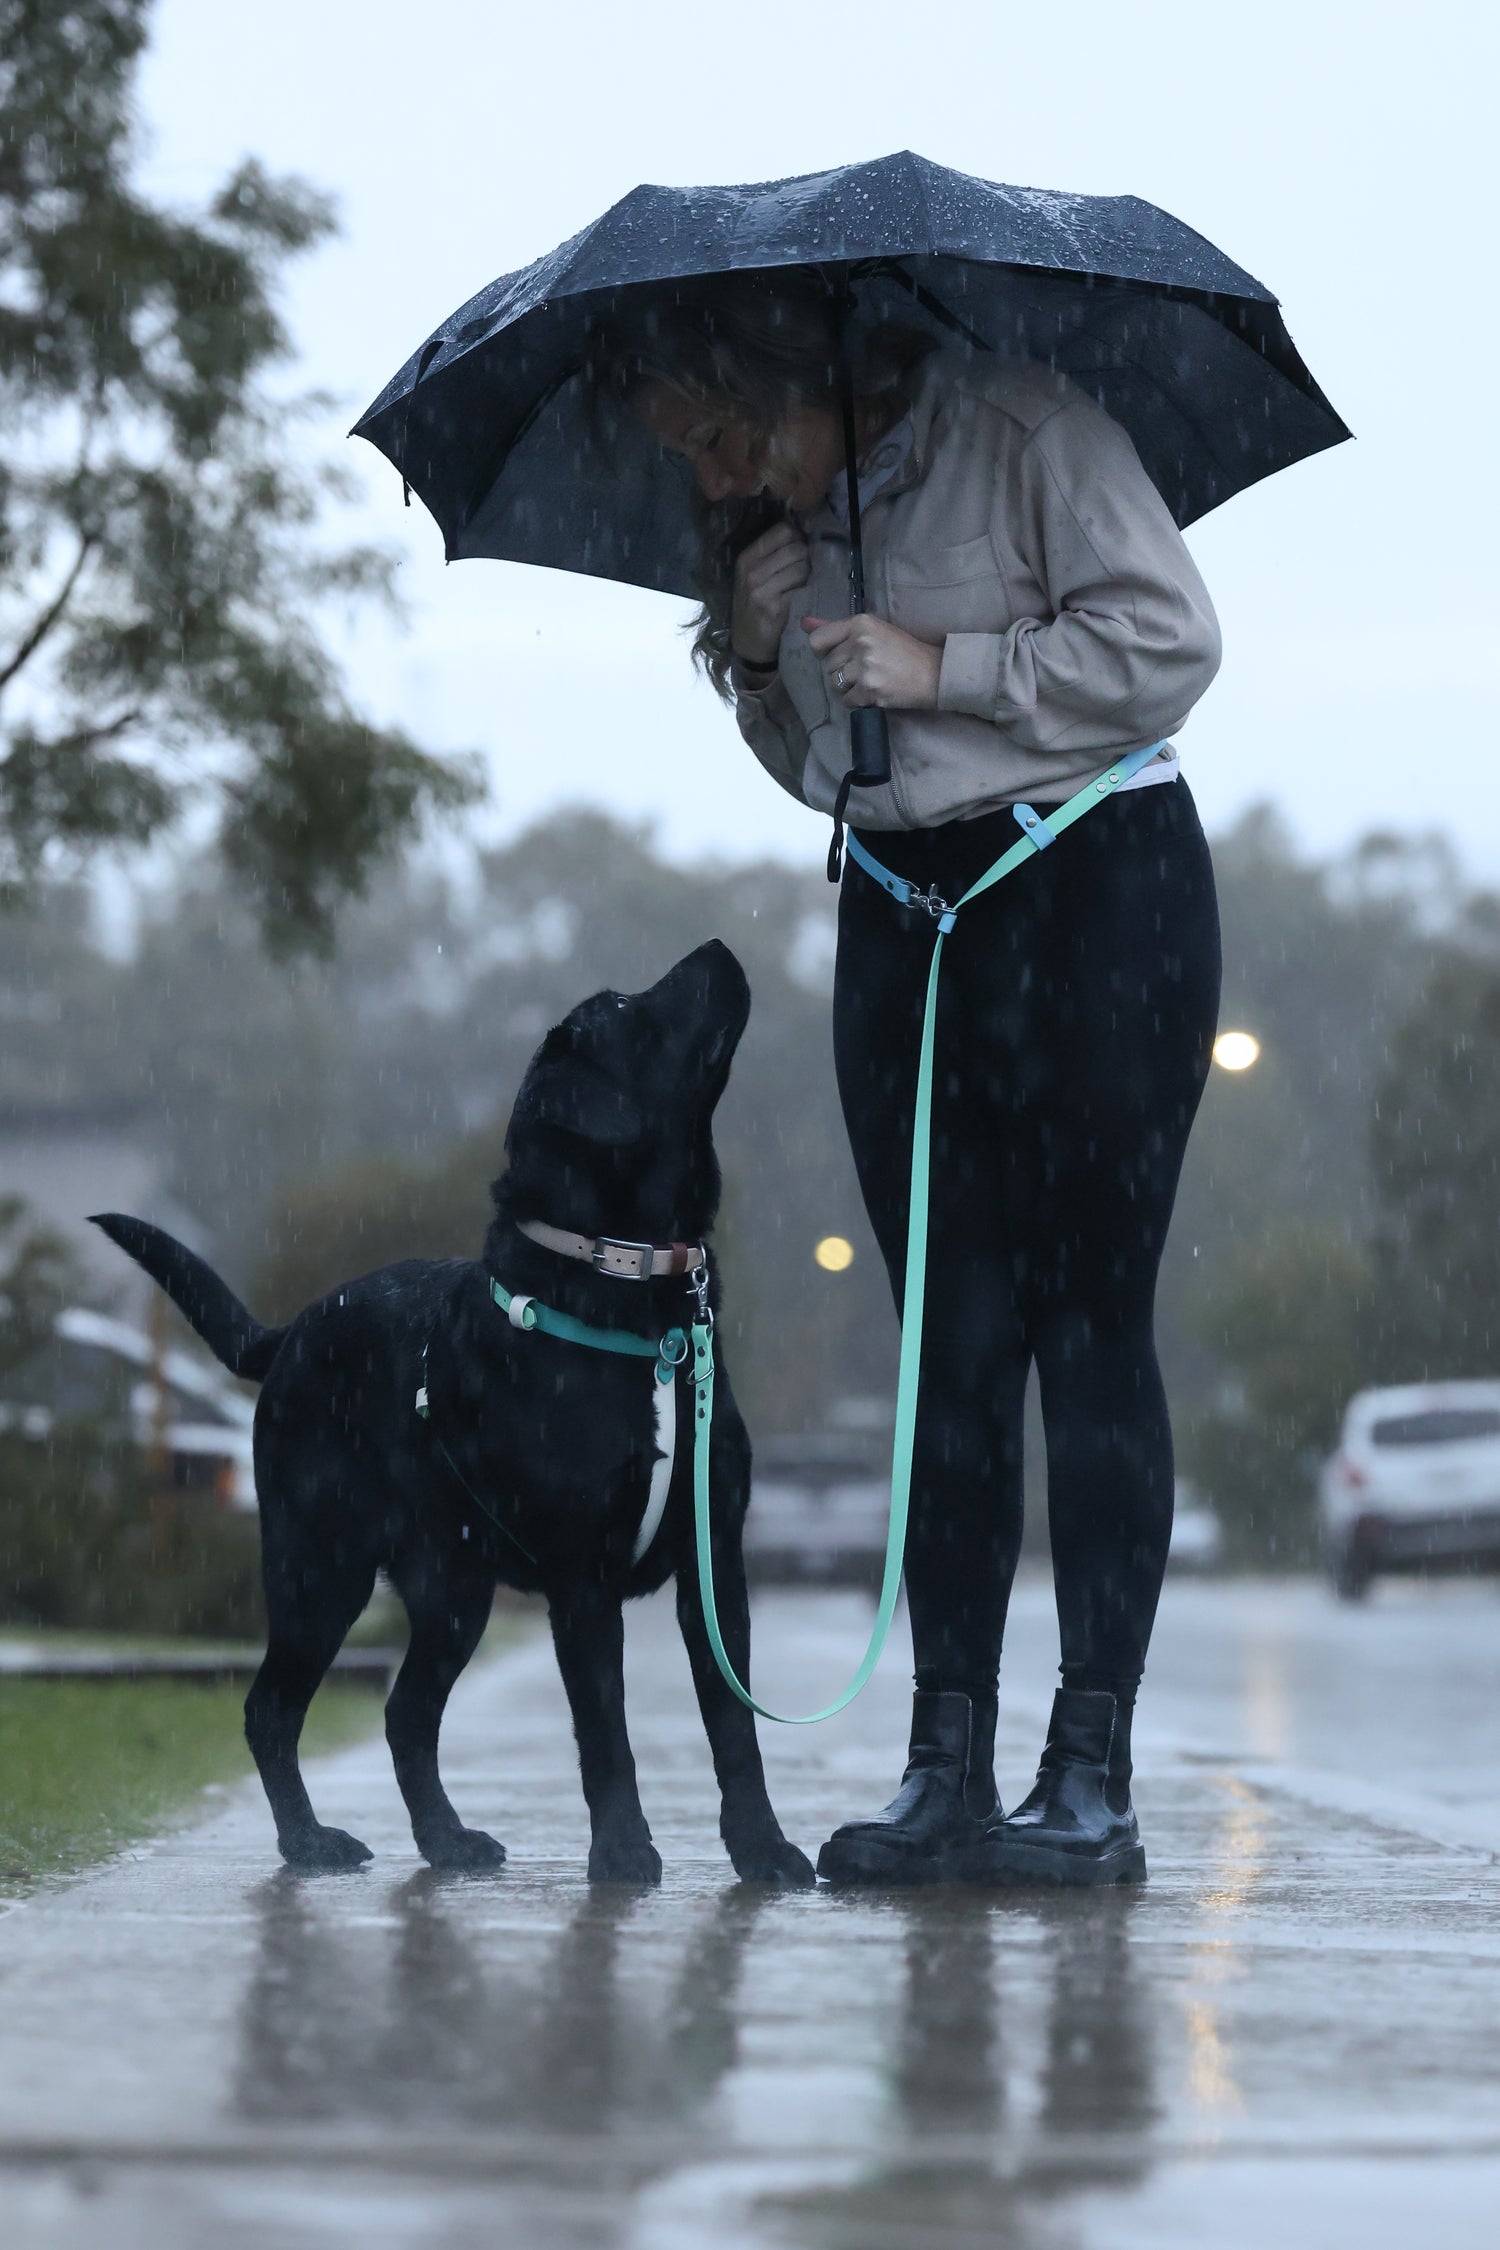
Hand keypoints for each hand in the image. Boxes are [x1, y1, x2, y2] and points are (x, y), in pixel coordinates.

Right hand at [730, 523, 809, 665]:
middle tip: (802, 573)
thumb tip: (804, 532)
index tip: (799, 551)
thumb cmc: (755, 605)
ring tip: (800, 587)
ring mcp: (761, 590)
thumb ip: (773, 554)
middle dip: (805, 559)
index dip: (798, 538)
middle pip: (797, 547)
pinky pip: (802, 589)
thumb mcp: (754, 575)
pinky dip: (806, 593)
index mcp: (747, 557)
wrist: (748, 643)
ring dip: (808, 577)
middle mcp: (752, 571)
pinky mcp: (774, 608)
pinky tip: (800, 600)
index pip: (784, 530)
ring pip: (802, 568)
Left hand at [803, 613, 941, 710]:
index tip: (837, 655)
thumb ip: (835, 628)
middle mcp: (860, 642)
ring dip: (848, 687)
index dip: (823, 651)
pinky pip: (847, 700)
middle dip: (841, 670)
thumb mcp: (872, 630)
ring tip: (868, 680)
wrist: (932, 673)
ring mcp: (865, 668)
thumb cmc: (902, 651)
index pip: (818, 640)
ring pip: (834, 683)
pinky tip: (873, 693)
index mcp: (860, 623)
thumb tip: (804, 623)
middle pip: (827, 664)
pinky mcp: (870, 690)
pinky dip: (857, 701)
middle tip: (864, 669)